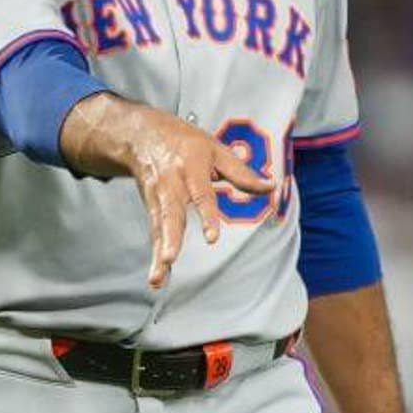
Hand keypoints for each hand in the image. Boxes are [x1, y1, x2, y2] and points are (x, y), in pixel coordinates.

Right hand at [60, 95, 272, 288]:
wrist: (142, 134)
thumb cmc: (184, 142)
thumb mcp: (216, 149)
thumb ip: (242, 172)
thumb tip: (271, 186)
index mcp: (190, 168)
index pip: (200, 194)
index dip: (206, 215)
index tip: (211, 238)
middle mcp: (170, 185)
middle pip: (170, 214)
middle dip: (170, 238)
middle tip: (169, 258)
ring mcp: (157, 199)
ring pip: (158, 228)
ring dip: (159, 254)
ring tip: (158, 277)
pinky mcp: (151, 210)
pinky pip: (154, 235)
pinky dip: (155, 258)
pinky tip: (156, 279)